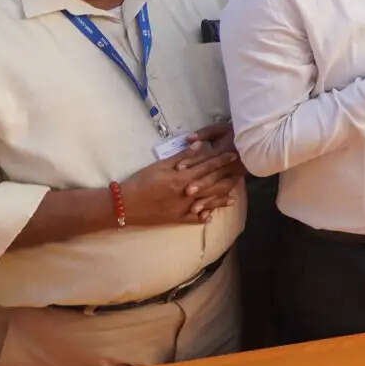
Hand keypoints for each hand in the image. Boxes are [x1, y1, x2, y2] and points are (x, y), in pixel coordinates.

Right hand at [117, 143, 243, 226]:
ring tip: (232, 197)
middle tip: (239, 173)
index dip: (221, 160)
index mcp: (182, 178)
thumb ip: (181, 157)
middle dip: (226, 178)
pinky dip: (204, 217)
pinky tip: (212, 216)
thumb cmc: (141, 181)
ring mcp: (182, 208)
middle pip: (212, 185)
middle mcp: (186, 194)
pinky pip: (194, 219)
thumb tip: (199, 146)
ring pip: (207, 203)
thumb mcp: (160, 165)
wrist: (124, 205)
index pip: (207, 167)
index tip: (233, 155)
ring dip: (220, 199)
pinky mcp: (176, 219)